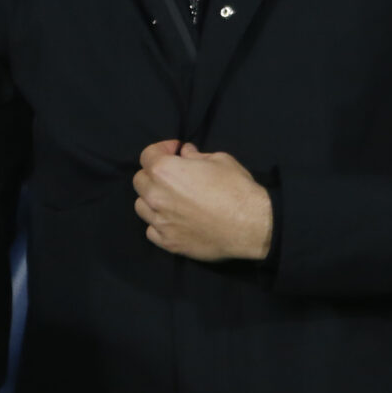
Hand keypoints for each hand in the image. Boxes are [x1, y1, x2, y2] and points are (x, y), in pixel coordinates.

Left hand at [133, 140, 271, 261]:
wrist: (251, 226)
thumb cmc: (236, 188)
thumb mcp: (219, 160)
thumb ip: (196, 156)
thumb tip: (186, 154)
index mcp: (165, 171)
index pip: (147, 155)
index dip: (162, 149)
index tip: (176, 151)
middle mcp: (156, 196)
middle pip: (140, 180)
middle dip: (154, 173)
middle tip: (174, 175)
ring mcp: (160, 222)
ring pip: (141, 206)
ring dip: (152, 198)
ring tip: (171, 198)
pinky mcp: (169, 243)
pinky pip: (151, 230)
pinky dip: (159, 223)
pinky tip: (175, 219)